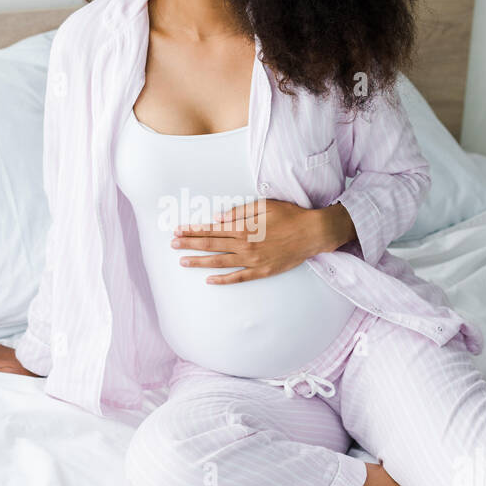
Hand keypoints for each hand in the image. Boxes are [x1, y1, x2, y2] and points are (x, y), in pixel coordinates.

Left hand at [171, 199, 356, 284]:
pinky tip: (209, 280)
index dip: (193, 230)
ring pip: (220, 262)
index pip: (212, 229)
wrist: (313, 233)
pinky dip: (223, 280)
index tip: (178, 230)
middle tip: (172, 245)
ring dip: (199, 262)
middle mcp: (245, 245)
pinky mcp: (262, 271)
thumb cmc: (290, 216)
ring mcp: (253, 260)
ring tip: (183, 262)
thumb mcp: (264, 206)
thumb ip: (240, 213)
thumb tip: (218, 218)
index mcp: (244, 227)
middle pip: (211, 245)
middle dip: (190, 245)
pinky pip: (238, 278)